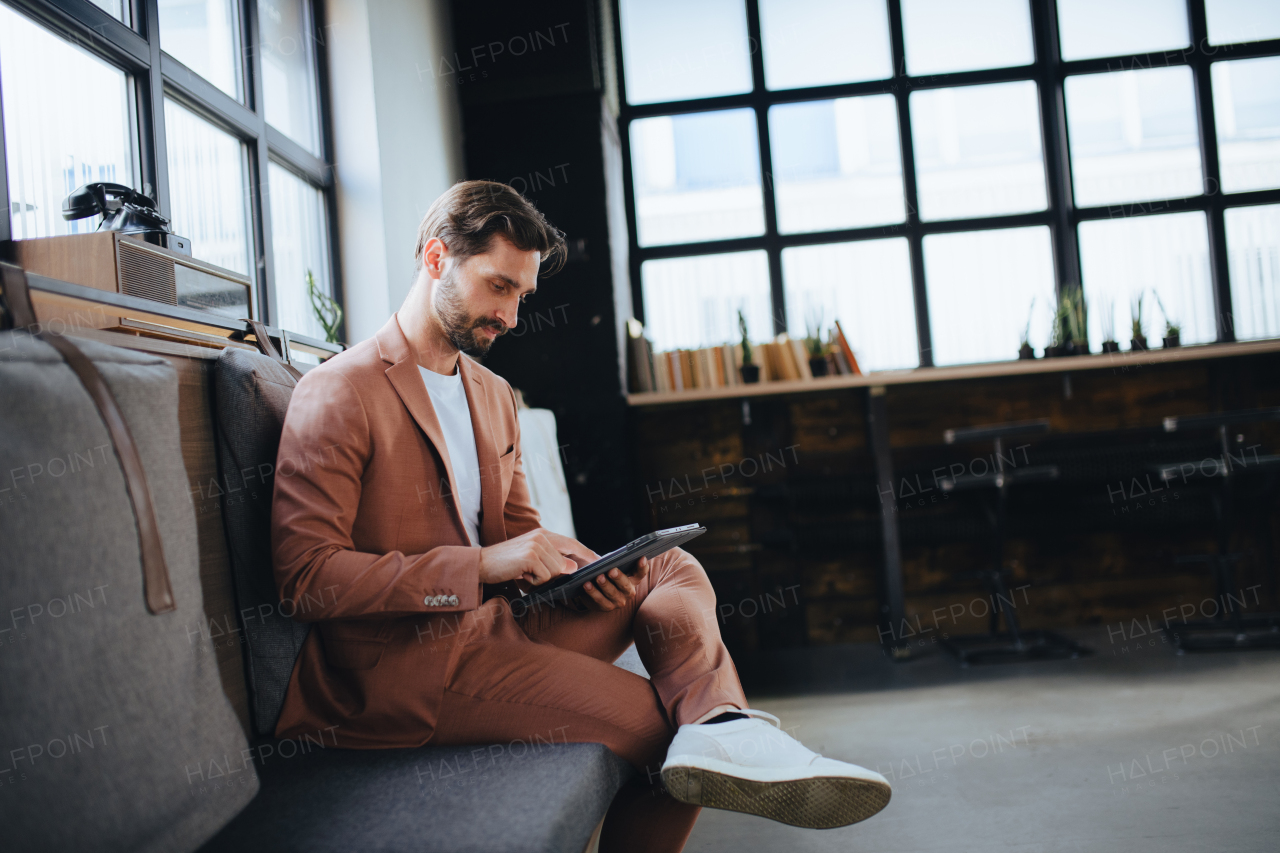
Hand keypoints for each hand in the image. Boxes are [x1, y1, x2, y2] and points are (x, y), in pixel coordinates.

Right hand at [479, 529, 597, 585]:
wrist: (480, 564)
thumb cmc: (506, 565)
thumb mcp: (531, 561)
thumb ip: (552, 562)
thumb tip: (573, 568)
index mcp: (542, 534)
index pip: (572, 543)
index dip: (586, 553)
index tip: (599, 561)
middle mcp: (541, 536)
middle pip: (565, 561)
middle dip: (558, 573)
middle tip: (538, 575)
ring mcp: (536, 545)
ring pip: (556, 570)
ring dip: (542, 578)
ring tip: (525, 573)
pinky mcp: (530, 556)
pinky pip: (544, 576)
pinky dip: (534, 581)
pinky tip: (521, 575)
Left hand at [580, 556, 649, 611]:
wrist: (596, 589)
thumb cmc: (607, 573)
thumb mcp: (613, 565)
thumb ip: (615, 562)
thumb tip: (609, 558)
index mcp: (634, 579)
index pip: (641, 572)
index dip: (642, 566)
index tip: (642, 558)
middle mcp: (629, 591)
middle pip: (626, 585)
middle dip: (619, 577)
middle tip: (612, 570)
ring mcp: (619, 601)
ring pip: (612, 593)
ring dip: (605, 585)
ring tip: (598, 577)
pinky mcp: (607, 607)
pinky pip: (600, 600)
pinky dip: (593, 592)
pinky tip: (586, 585)